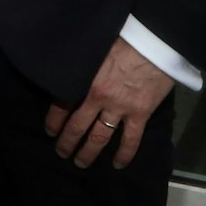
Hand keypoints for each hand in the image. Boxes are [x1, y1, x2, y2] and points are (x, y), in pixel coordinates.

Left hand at [47, 37, 175, 168]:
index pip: (61, 105)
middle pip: (78, 126)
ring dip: (89, 152)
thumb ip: (82, 63)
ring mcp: (120, 108)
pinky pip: (131, 139)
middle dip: (68, 142)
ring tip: (81, 163)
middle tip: (61, 153)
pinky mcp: (140, 113)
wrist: (155, 42)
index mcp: (84, 81)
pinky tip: (118, 165)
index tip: (49, 131)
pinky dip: (124, 154)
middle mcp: (98, 98)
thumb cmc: (124, 39)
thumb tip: (68, 68)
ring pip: (100, 137)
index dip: (54, 121)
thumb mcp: (93, 48)